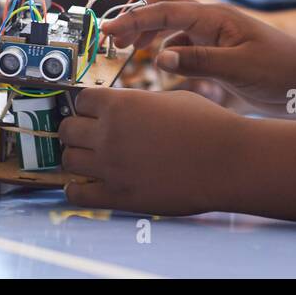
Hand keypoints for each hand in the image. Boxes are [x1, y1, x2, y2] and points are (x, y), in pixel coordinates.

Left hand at [61, 87, 243, 214]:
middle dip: (77, 130)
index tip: (93, 111)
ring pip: (68, 160)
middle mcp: (109, 134)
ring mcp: (111, 167)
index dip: (88, 105)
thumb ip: (139, 104)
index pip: (80, 100)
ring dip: (77, 158)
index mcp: (121, 104)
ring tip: (89, 160)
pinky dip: (76, 189)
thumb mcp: (171, 98)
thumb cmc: (208, 126)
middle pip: (67, 129)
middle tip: (88, 135)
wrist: (228, 161)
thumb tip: (125, 110)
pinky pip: (77, 194)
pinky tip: (87, 184)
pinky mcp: (118, 196)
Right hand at [101, 0, 295, 113]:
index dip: (133, 18)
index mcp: (217, 17)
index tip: (106, 32)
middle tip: (113, 40)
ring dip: (151, 34)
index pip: (166, 10)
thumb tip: (158, 56)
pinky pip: (187, 44)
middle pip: (166, 8)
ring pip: (175, 26)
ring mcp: (219, 35)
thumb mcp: (239, 69)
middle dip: (137, 19)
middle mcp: (215, 21)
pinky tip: (162, 65)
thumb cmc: (285, 72)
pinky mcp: (223, 52)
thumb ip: (198, 62)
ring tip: (130, 51)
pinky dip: (168, 49)